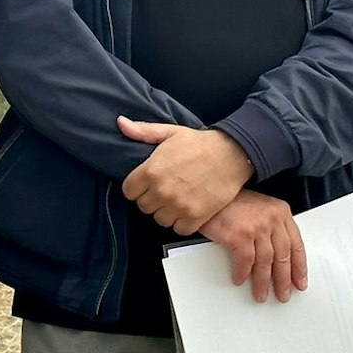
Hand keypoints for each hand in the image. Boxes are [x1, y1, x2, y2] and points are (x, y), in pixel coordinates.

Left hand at [116, 119, 253, 234]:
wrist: (232, 154)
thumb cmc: (199, 143)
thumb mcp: (169, 132)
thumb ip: (142, 131)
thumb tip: (121, 123)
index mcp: (151, 171)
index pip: (128, 191)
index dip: (136, 187)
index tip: (146, 183)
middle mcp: (162, 191)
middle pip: (143, 206)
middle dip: (151, 199)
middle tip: (164, 189)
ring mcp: (178, 206)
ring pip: (160, 219)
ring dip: (166, 211)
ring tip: (176, 199)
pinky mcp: (195, 217)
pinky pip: (178, 229)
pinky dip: (182, 222)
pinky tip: (187, 209)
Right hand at [196, 189, 306, 303]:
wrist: (208, 193)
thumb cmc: (230, 202)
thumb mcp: (259, 209)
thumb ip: (272, 229)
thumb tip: (277, 259)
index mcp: (281, 212)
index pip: (296, 245)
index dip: (299, 267)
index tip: (299, 281)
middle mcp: (272, 219)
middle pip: (283, 256)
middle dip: (283, 280)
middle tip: (283, 294)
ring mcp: (257, 227)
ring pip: (265, 262)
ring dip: (262, 282)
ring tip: (260, 294)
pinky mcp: (240, 235)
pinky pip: (245, 262)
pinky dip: (242, 273)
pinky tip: (240, 280)